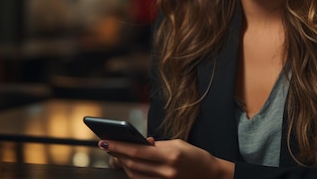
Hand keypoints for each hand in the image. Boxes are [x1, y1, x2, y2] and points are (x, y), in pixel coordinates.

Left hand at [98, 138, 233, 178]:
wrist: (211, 175)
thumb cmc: (195, 156)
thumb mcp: (178, 143)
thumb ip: (157, 145)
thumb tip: (140, 143)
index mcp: (171, 155)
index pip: (138, 151)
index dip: (119, 146)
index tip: (105, 141)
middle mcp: (167, 171)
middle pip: (133, 165)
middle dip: (117, 154)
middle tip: (106, 145)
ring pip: (134, 175)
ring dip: (122, 164)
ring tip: (115, 154)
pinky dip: (132, 173)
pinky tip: (128, 165)